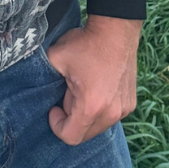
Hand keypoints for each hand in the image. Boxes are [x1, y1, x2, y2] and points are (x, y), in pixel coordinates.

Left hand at [45, 14, 142, 145]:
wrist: (116, 30)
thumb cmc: (85, 44)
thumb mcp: (55, 58)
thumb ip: (43, 78)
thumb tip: (38, 90)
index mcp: (91, 106)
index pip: (70, 137)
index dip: (56, 125)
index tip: (54, 107)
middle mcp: (111, 114)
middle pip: (84, 135)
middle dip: (71, 119)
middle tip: (67, 93)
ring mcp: (123, 110)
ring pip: (97, 127)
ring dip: (85, 115)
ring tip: (82, 89)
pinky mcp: (130, 104)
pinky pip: (109, 117)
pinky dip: (99, 110)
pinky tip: (96, 88)